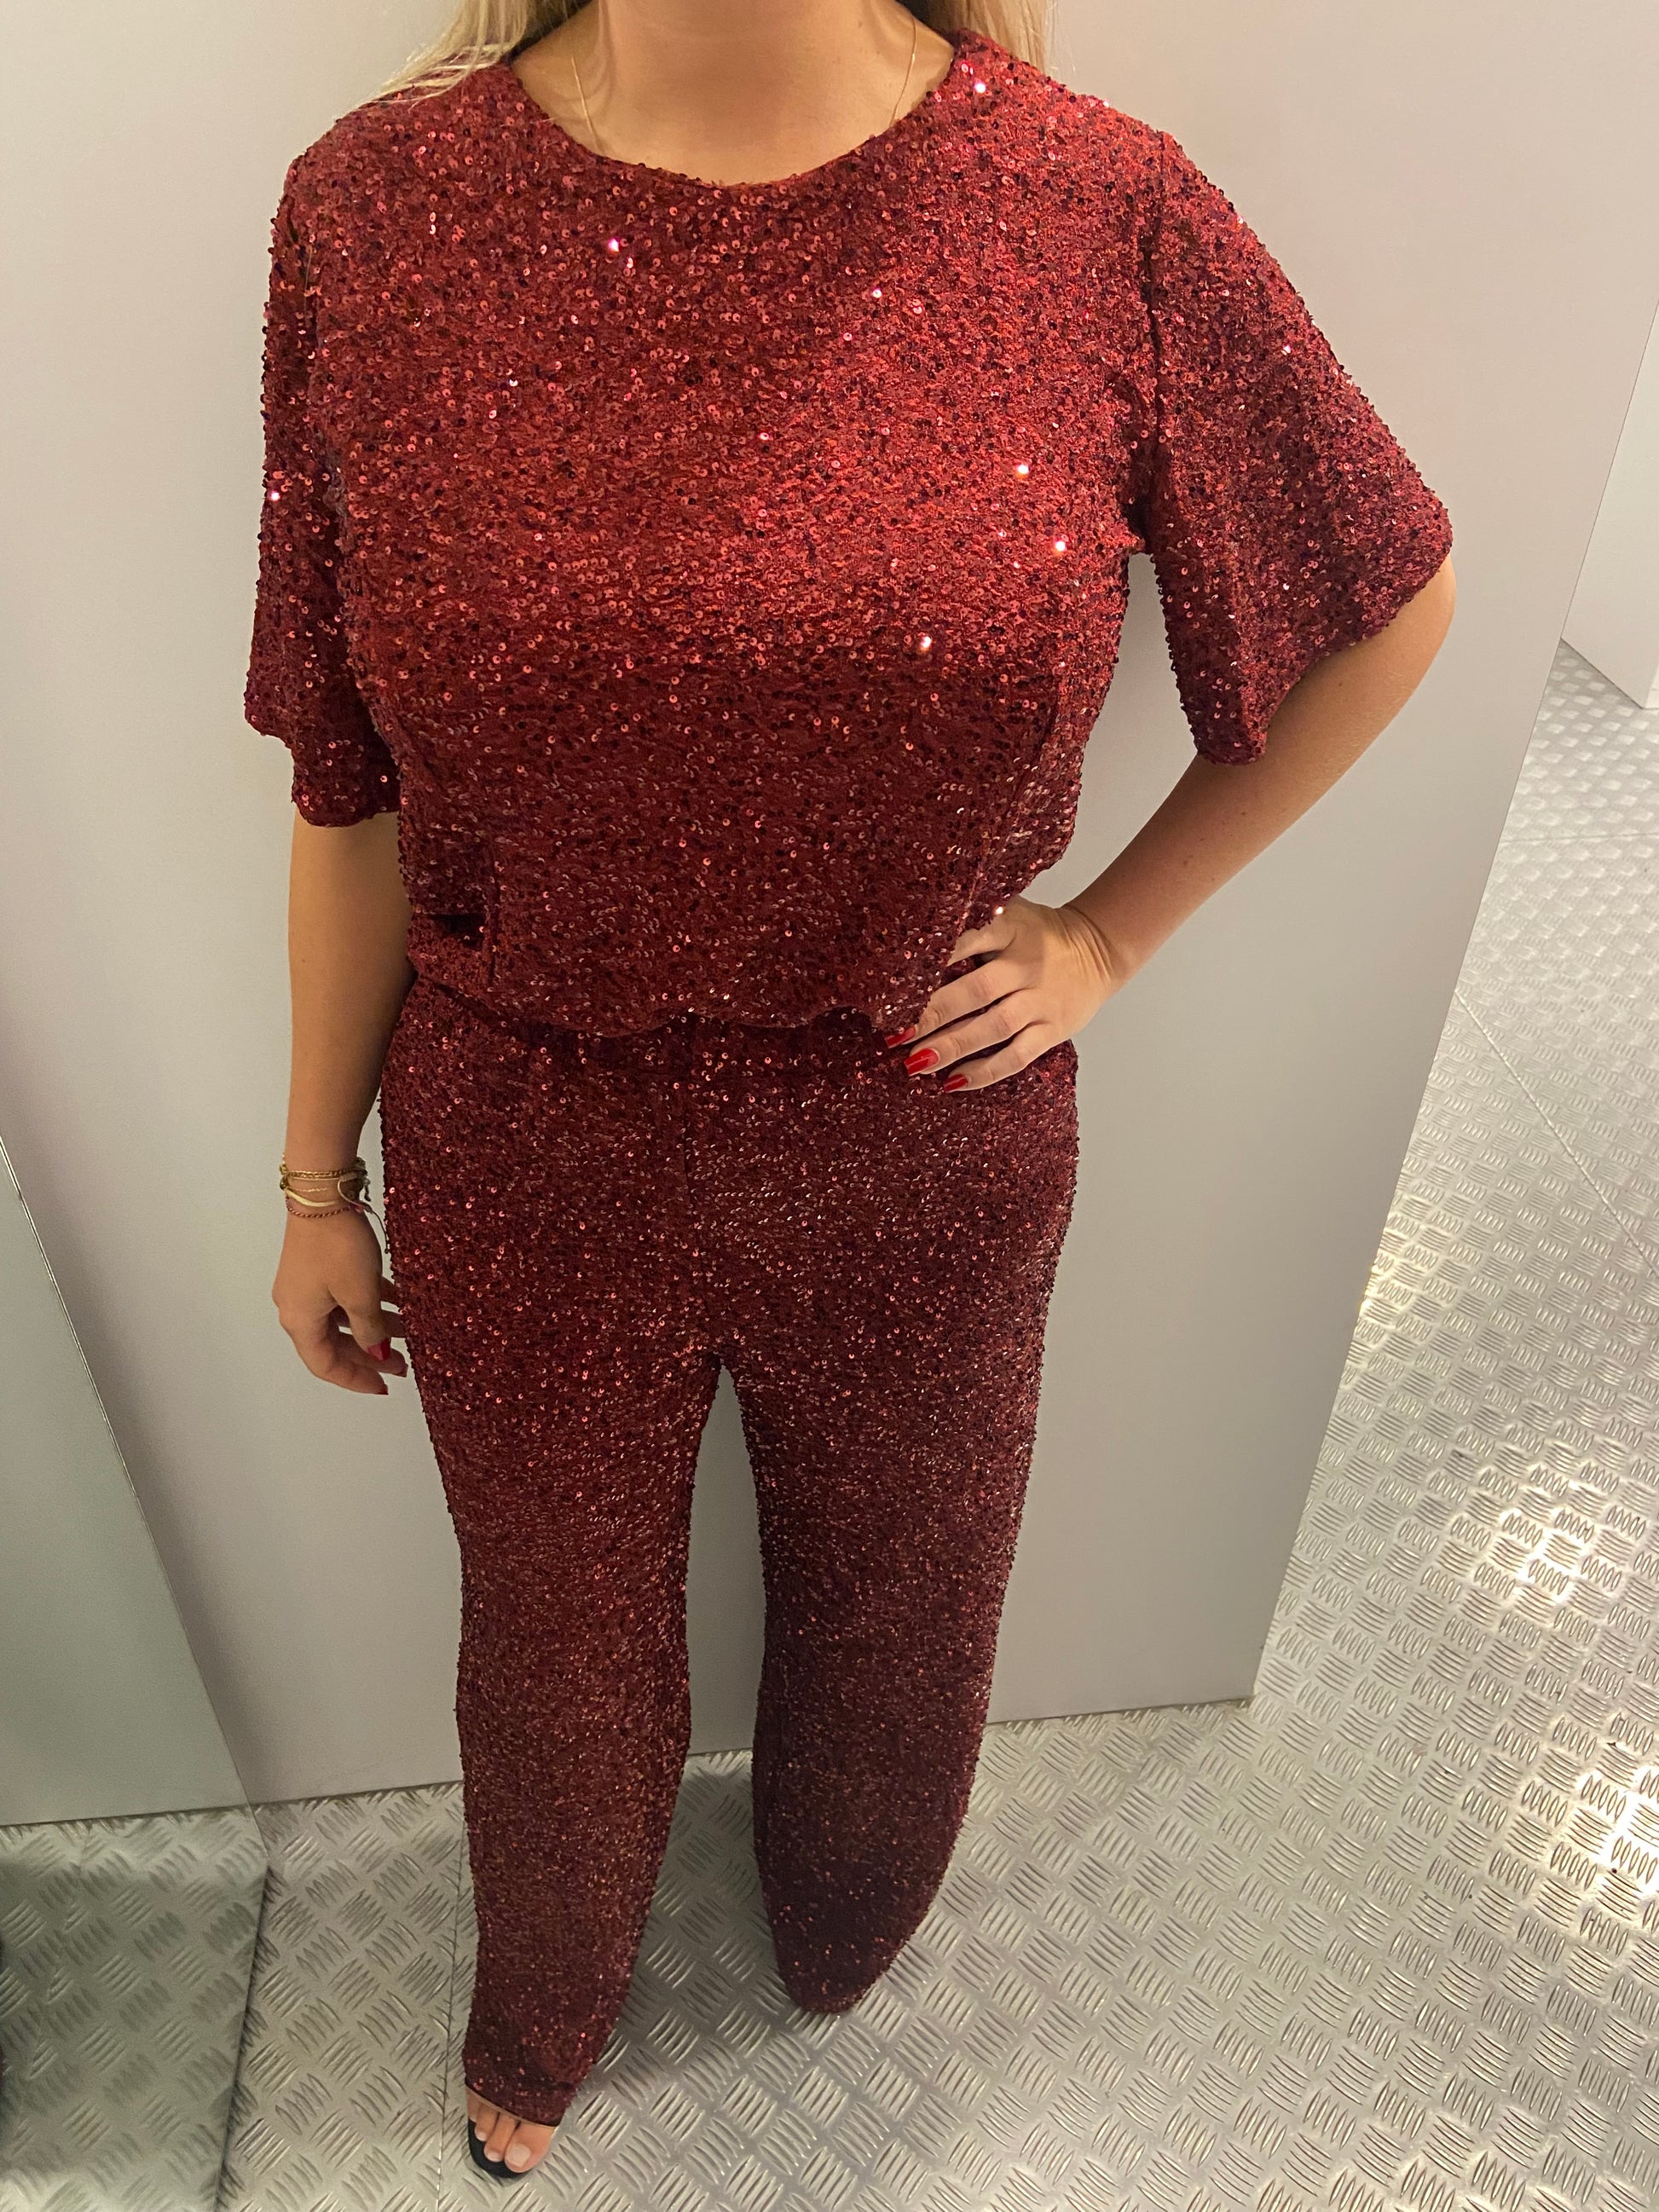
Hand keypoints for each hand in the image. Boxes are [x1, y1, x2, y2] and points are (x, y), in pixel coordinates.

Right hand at [273, 1207, 407, 1394]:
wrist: (322, 1195)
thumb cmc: (337, 1246)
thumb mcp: (360, 1295)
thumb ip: (370, 1330)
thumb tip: (378, 1353)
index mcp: (300, 1322)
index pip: (326, 1365)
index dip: (356, 1379)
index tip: (384, 1386)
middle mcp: (297, 1307)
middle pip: (335, 1344)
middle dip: (370, 1354)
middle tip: (403, 1363)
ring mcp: (306, 1286)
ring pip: (342, 1318)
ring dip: (373, 1326)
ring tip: (408, 1329)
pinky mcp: (316, 1266)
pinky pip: (343, 1295)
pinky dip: (367, 1302)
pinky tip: (397, 1300)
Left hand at [884, 895, 1126, 1089]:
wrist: (1099, 948)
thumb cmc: (1038, 932)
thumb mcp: (1010, 913)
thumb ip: (973, 924)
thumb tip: (916, 948)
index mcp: (1011, 929)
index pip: (970, 940)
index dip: (935, 961)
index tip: (899, 980)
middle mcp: (1026, 965)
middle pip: (977, 991)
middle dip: (933, 1014)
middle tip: (896, 1033)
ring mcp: (1041, 1000)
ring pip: (994, 1027)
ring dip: (953, 1046)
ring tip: (916, 1062)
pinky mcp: (1053, 1030)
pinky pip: (1017, 1056)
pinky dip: (985, 1072)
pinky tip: (952, 1081)